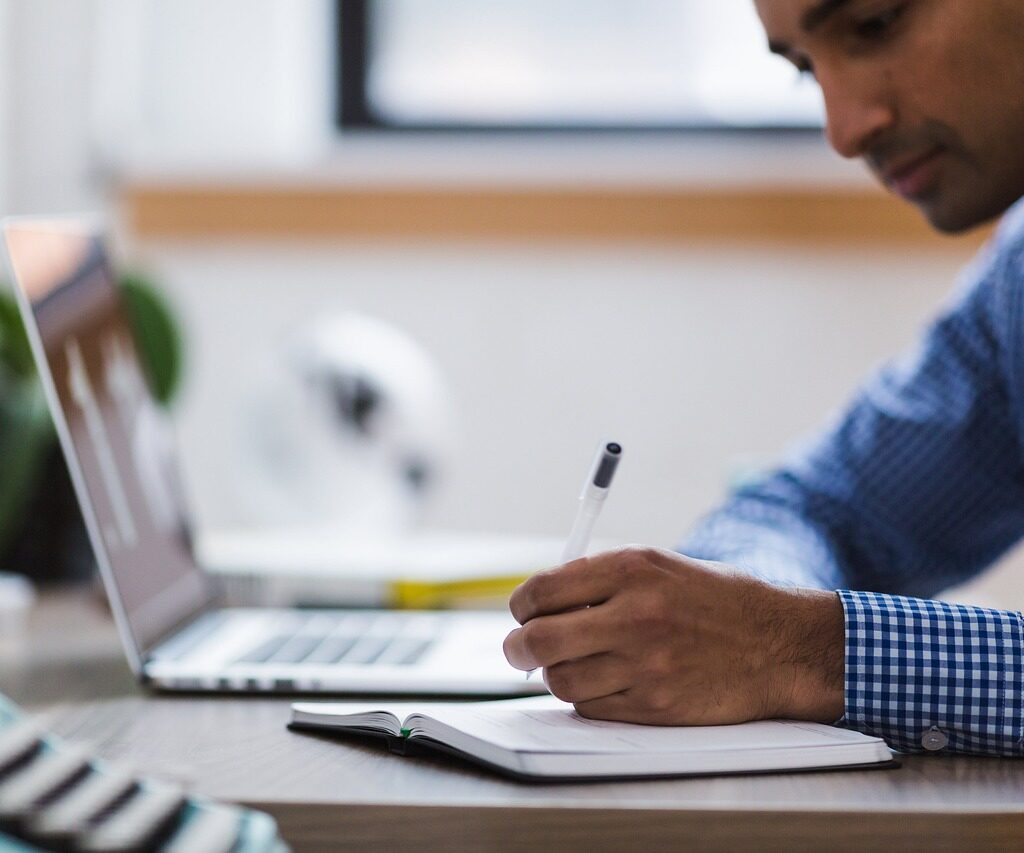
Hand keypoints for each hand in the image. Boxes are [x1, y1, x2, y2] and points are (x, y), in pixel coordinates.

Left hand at [503, 546, 844, 724]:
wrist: (778, 644)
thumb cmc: (713, 601)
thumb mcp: (659, 566)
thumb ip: (599, 579)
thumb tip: (538, 603)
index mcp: (631, 569)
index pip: (542, 590)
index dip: (522, 605)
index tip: (523, 613)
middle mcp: (635, 615)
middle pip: (539, 640)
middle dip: (518, 647)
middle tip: (520, 649)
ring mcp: (645, 665)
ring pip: (560, 680)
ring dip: (555, 674)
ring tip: (572, 663)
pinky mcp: (655, 706)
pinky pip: (591, 707)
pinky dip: (587, 697)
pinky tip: (605, 681)